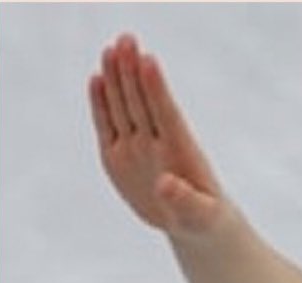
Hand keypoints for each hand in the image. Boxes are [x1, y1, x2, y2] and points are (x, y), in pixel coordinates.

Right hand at [89, 34, 226, 237]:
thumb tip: (166, 184)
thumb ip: (186, 201)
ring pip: (125, 108)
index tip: (149, 62)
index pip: (167, 116)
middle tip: (127, 41)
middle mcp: (156, 145)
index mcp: (181, 154)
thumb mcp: (201, 217)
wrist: (192, 223)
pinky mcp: (118, 157)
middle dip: (134, 73)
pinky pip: (107, 126)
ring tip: (112, 50)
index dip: (158, 90)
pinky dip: (101, 105)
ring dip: (117, 79)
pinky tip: (97, 79)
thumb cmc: (204, 217)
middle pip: (143, 104)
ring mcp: (137, 148)